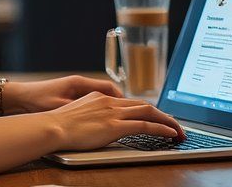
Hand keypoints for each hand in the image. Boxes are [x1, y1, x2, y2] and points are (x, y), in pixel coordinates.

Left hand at [4, 75, 122, 113]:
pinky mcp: (70, 96)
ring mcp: (75, 89)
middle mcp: (79, 84)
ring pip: (100, 96)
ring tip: (119, 118)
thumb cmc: (38, 100)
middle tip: (132, 113)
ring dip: (110, 106)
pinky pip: (91, 101)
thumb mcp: (59, 106)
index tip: (131, 107)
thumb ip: (79, 109)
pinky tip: (101, 119)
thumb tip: (98, 114)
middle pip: (107, 91)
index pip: (108, 87)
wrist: (20, 98)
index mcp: (78, 83)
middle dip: (120, 102)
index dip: (122, 97)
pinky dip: (99, 108)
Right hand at [42, 91, 185, 151]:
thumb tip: (97, 123)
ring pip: (149, 112)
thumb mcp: (77, 114)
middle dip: (163, 115)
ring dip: (167, 121)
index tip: (157, 117)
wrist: (52, 126)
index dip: (148, 110)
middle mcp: (111, 102)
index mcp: (102, 97)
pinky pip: (145, 125)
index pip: (131, 102)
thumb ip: (91, 114)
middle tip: (175, 125)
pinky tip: (170, 134)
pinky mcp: (115, 126)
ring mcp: (114, 113)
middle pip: (144, 105)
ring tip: (179, 131)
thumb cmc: (59, 124)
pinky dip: (161, 128)